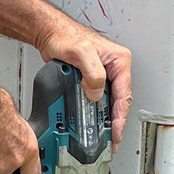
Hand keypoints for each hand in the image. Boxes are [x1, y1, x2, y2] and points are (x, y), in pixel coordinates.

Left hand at [35, 20, 132, 143]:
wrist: (50, 34)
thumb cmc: (65, 36)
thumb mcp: (82, 52)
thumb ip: (93, 73)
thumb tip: (96, 93)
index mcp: (119, 60)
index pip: (124, 93)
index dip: (120, 115)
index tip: (116, 130)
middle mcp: (114, 68)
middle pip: (118, 101)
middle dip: (115, 121)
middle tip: (111, 139)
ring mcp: (103, 75)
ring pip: (108, 102)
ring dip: (105, 119)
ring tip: (104, 135)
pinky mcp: (91, 80)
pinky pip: (96, 100)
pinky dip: (95, 112)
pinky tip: (92, 122)